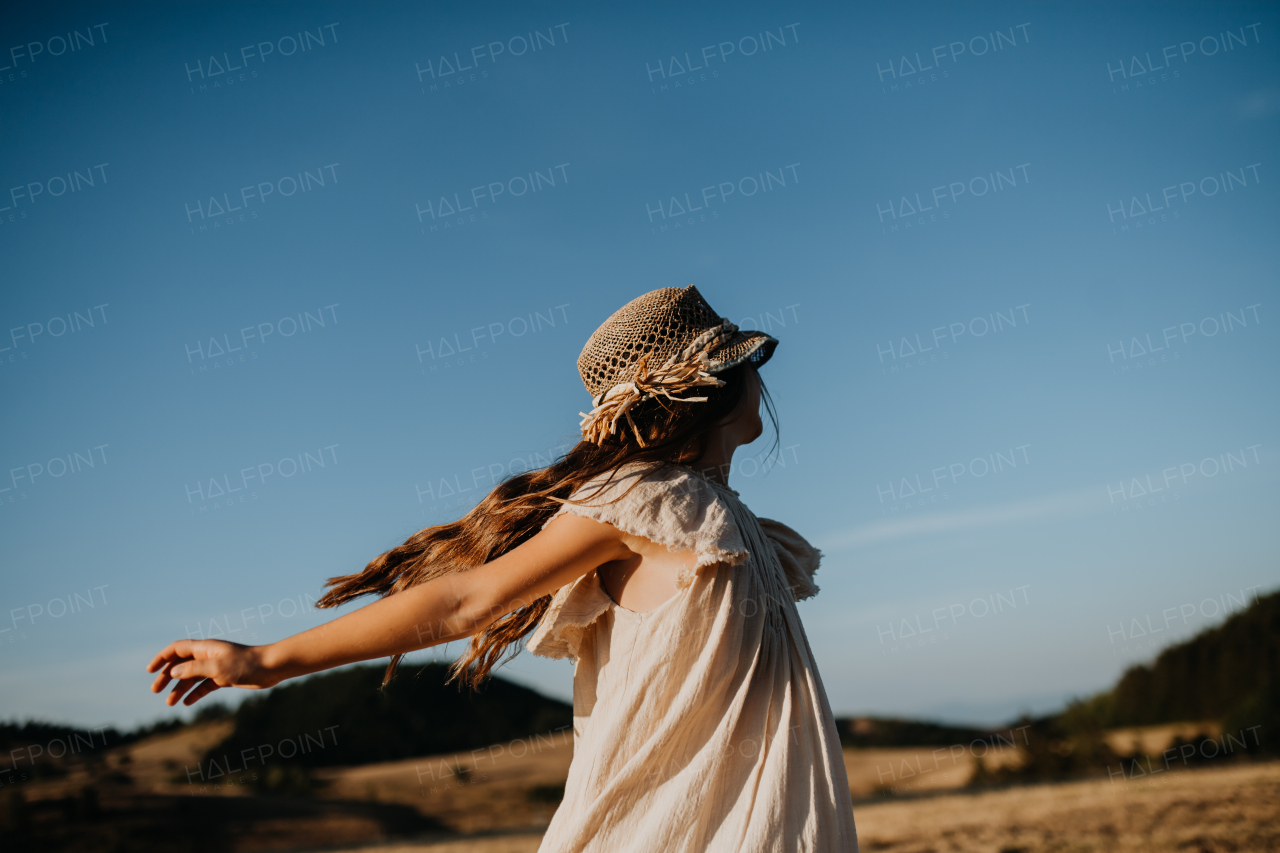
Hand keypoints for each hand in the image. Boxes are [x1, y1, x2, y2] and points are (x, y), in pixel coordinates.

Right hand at [147, 639, 276, 706]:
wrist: (270, 668)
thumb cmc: (246, 664)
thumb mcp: (217, 667)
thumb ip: (194, 669)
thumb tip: (173, 671)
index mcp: (205, 648)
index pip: (177, 649)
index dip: (162, 658)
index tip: (150, 671)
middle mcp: (209, 655)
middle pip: (181, 664)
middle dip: (166, 676)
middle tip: (155, 691)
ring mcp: (216, 666)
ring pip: (192, 676)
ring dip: (179, 688)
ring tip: (170, 703)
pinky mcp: (224, 677)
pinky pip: (205, 685)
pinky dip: (195, 693)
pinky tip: (187, 703)